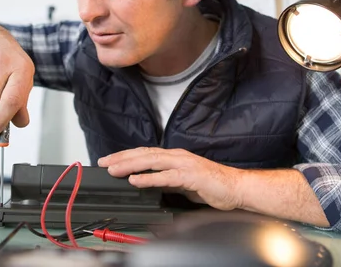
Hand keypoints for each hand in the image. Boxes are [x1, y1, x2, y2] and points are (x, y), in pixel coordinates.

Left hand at [98, 147, 242, 210]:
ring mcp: (184, 164)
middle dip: (122, 157)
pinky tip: (135, 180)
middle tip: (104, 162)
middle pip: (144, 154)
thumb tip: (150, 182)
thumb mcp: (183, 182)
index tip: (109, 160)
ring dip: (130, 165)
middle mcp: (177, 156)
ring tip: (114, 169)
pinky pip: (165, 176)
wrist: (236, 188)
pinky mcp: (190, 175)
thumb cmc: (213, 185)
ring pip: (151, 161)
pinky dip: (148, 178)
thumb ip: (167, 180)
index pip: (146, 153)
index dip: (126, 155)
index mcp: (175, 156)